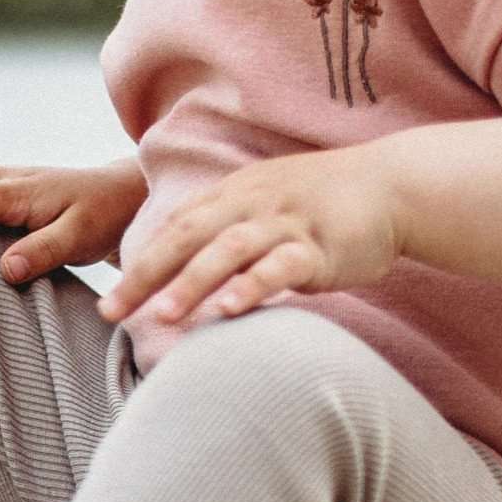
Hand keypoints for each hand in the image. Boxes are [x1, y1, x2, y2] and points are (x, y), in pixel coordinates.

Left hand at [95, 145, 401, 327]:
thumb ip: (228, 230)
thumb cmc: (324, 204)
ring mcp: (284, 223)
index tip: (109, 301)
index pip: (175, 228)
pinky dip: (253, 286)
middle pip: (187, 237)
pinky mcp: (319, 245)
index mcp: (233, 195)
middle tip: (112, 311)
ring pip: (227, 251)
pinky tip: (230, 310)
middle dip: (146, 275)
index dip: (139, 262)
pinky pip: (281, 266)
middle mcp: (251, 203)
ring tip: (161, 316)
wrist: (392, 185)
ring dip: (192, 283)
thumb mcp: (267, 206)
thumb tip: (185, 270)